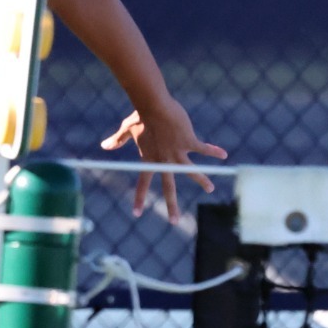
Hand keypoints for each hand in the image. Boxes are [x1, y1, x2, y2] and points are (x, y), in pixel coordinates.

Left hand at [99, 100, 228, 218]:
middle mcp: (164, 160)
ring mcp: (177, 152)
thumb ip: (117, 140)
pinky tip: (223, 156)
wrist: (153, 106)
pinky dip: (213, 152)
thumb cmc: (140, 117)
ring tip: (211, 189)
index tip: (136, 213)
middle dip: (171, 206)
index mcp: (149, 159)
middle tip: (174, 222)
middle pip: (168, 187)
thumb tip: (103, 146)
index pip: (143, 183)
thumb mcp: (127, 130)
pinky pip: (203, 149)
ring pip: (191, 172)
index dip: (139, 198)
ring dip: (202, 181)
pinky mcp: (189, 141)